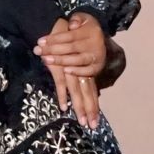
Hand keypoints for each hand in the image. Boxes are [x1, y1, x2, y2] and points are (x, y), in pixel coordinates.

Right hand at [34, 12, 106, 129]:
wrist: (57, 27)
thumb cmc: (65, 42)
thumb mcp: (74, 58)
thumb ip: (78, 71)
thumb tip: (83, 87)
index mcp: (84, 70)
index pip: (91, 91)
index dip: (93, 106)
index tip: (95, 121)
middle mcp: (80, 71)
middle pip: (87, 94)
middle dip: (89, 110)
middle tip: (92, 126)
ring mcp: (70, 69)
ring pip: (77, 92)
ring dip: (79, 107)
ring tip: (82, 121)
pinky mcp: (59, 67)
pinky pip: (61, 84)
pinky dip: (63, 96)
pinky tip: (64, 107)